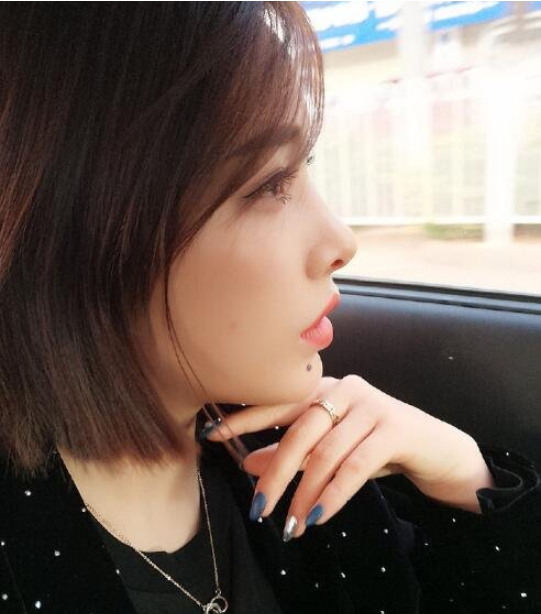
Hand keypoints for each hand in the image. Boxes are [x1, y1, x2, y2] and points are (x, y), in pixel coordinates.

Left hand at [204, 375, 494, 538]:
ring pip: (325, 452)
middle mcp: (346, 388)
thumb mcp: (330, 447)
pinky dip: (332, 495)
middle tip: (258, 509)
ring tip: (289, 525)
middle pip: (300, 431)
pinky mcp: (394, 428)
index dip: (245, 417)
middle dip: (275, 473)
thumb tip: (247, 464)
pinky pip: (354, 466)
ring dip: (303, 493)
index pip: (279, 400)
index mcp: (326, 387)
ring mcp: (371, 406)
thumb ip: (291, 451)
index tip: (212, 433)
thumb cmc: (375, 443)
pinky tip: (316, 517)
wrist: (435, 447)